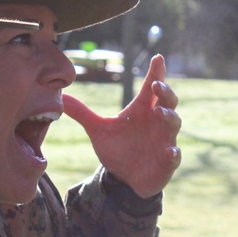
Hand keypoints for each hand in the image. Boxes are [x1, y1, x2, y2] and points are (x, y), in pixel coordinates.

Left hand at [63, 54, 181, 198]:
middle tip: (156, 85)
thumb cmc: (117, 149)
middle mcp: (156, 121)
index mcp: (141, 110)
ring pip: (174, 123)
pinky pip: (175, 155)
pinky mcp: (167, 160)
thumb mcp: (98, 130)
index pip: (150, 88)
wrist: (124, 178)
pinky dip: (173, 153)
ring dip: (169, 116)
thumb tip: (62, 96)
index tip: (158, 58)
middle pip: (168, 100)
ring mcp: (164, 140)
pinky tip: (169, 152)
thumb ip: (82, 113)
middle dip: (165, 91)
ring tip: (159, 112)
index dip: (156, 72)